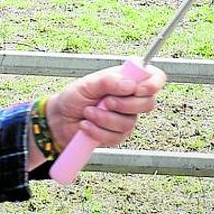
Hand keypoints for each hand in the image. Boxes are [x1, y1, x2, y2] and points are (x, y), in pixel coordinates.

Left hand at [46, 65, 165, 151]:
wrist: (60, 119)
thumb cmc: (74, 97)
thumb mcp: (87, 84)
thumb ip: (108, 81)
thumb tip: (130, 85)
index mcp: (125, 80)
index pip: (154, 77)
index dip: (153, 83)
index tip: (138, 89)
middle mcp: (129, 99)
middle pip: (148, 103)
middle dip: (124, 104)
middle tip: (105, 101)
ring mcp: (125, 118)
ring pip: (128, 123)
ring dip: (104, 118)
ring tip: (87, 112)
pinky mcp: (117, 135)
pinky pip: (115, 136)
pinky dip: (97, 130)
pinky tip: (86, 125)